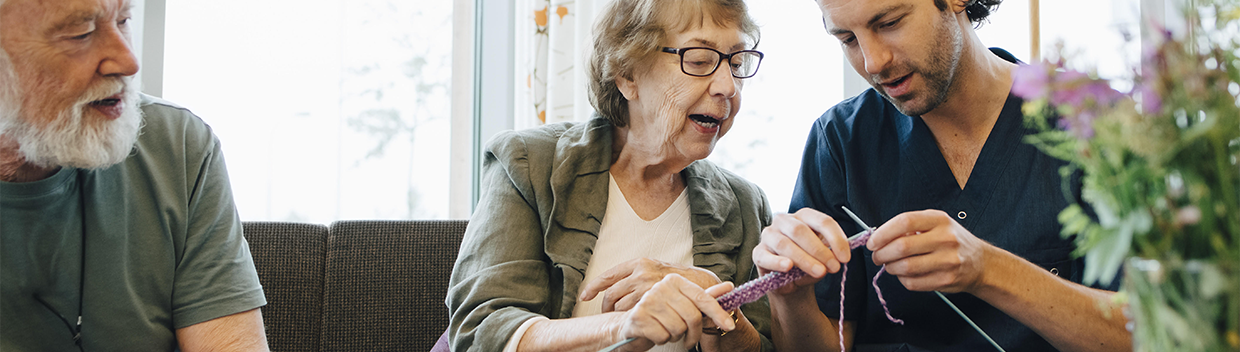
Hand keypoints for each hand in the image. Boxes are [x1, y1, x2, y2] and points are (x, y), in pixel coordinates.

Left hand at [580, 258, 721, 312]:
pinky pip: (634, 314)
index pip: (608, 276)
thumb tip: (615, 287)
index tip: (585, 296)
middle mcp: (640, 272)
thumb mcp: (655, 270)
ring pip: (620, 307)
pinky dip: (632, 320)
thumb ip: (636, 277)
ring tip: (624, 320)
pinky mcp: (654, 299)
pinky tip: (634, 322)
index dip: (594, 287)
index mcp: (638, 263)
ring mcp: (647, 287)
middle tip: (607, 315)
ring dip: (620, 316)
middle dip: (606, 307)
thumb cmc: (677, 280)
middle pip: (611, 294)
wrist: (701, 285)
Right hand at [610, 274, 735, 351]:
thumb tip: (729, 286)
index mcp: (674, 280)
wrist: (629, 324)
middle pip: (692, 316)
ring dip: (674, 336)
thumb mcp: (684, 304)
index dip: (718, 313)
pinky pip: (663, 336)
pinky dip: (661, 340)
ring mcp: (648, 301)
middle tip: (688, 340)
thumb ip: (705, 297)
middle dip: (693, 333)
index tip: (729, 327)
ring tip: (666, 331)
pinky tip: (654, 334)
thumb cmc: (660, 315)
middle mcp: (660, 287)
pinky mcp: (638, 317)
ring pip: (678, 328)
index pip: (702, 298)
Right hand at [751, 208, 852, 294]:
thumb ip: (830, 254)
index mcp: (804, 216)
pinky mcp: (758, 253)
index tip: (845, 258)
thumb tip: (837, 257)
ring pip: (785, 244)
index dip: (836, 239)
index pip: (822, 221)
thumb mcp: (824, 257)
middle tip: (834, 267)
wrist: (791, 283)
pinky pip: (766, 256)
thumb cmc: (809, 264)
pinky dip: (778, 262)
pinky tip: (788, 267)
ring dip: (804, 259)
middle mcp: (784, 221)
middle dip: (819, 250)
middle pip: (801, 230)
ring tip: (819, 272)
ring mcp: (769, 235)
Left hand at [867, 209, 990, 292]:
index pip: (905, 221)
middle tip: (876, 256)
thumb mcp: (936, 224)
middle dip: (882, 253)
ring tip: (890, 265)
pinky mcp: (946, 280)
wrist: (980, 263)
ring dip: (890, 268)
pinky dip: (902, 280)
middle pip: (902, 247)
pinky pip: (913, 283)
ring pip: (905, 267)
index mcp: (940, 220)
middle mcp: (946, 238)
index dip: (883, 233)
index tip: (872, 241)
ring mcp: (948, 261)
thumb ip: (911, 227)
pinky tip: (904, 275)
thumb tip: (879, 237)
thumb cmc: (952, 241)